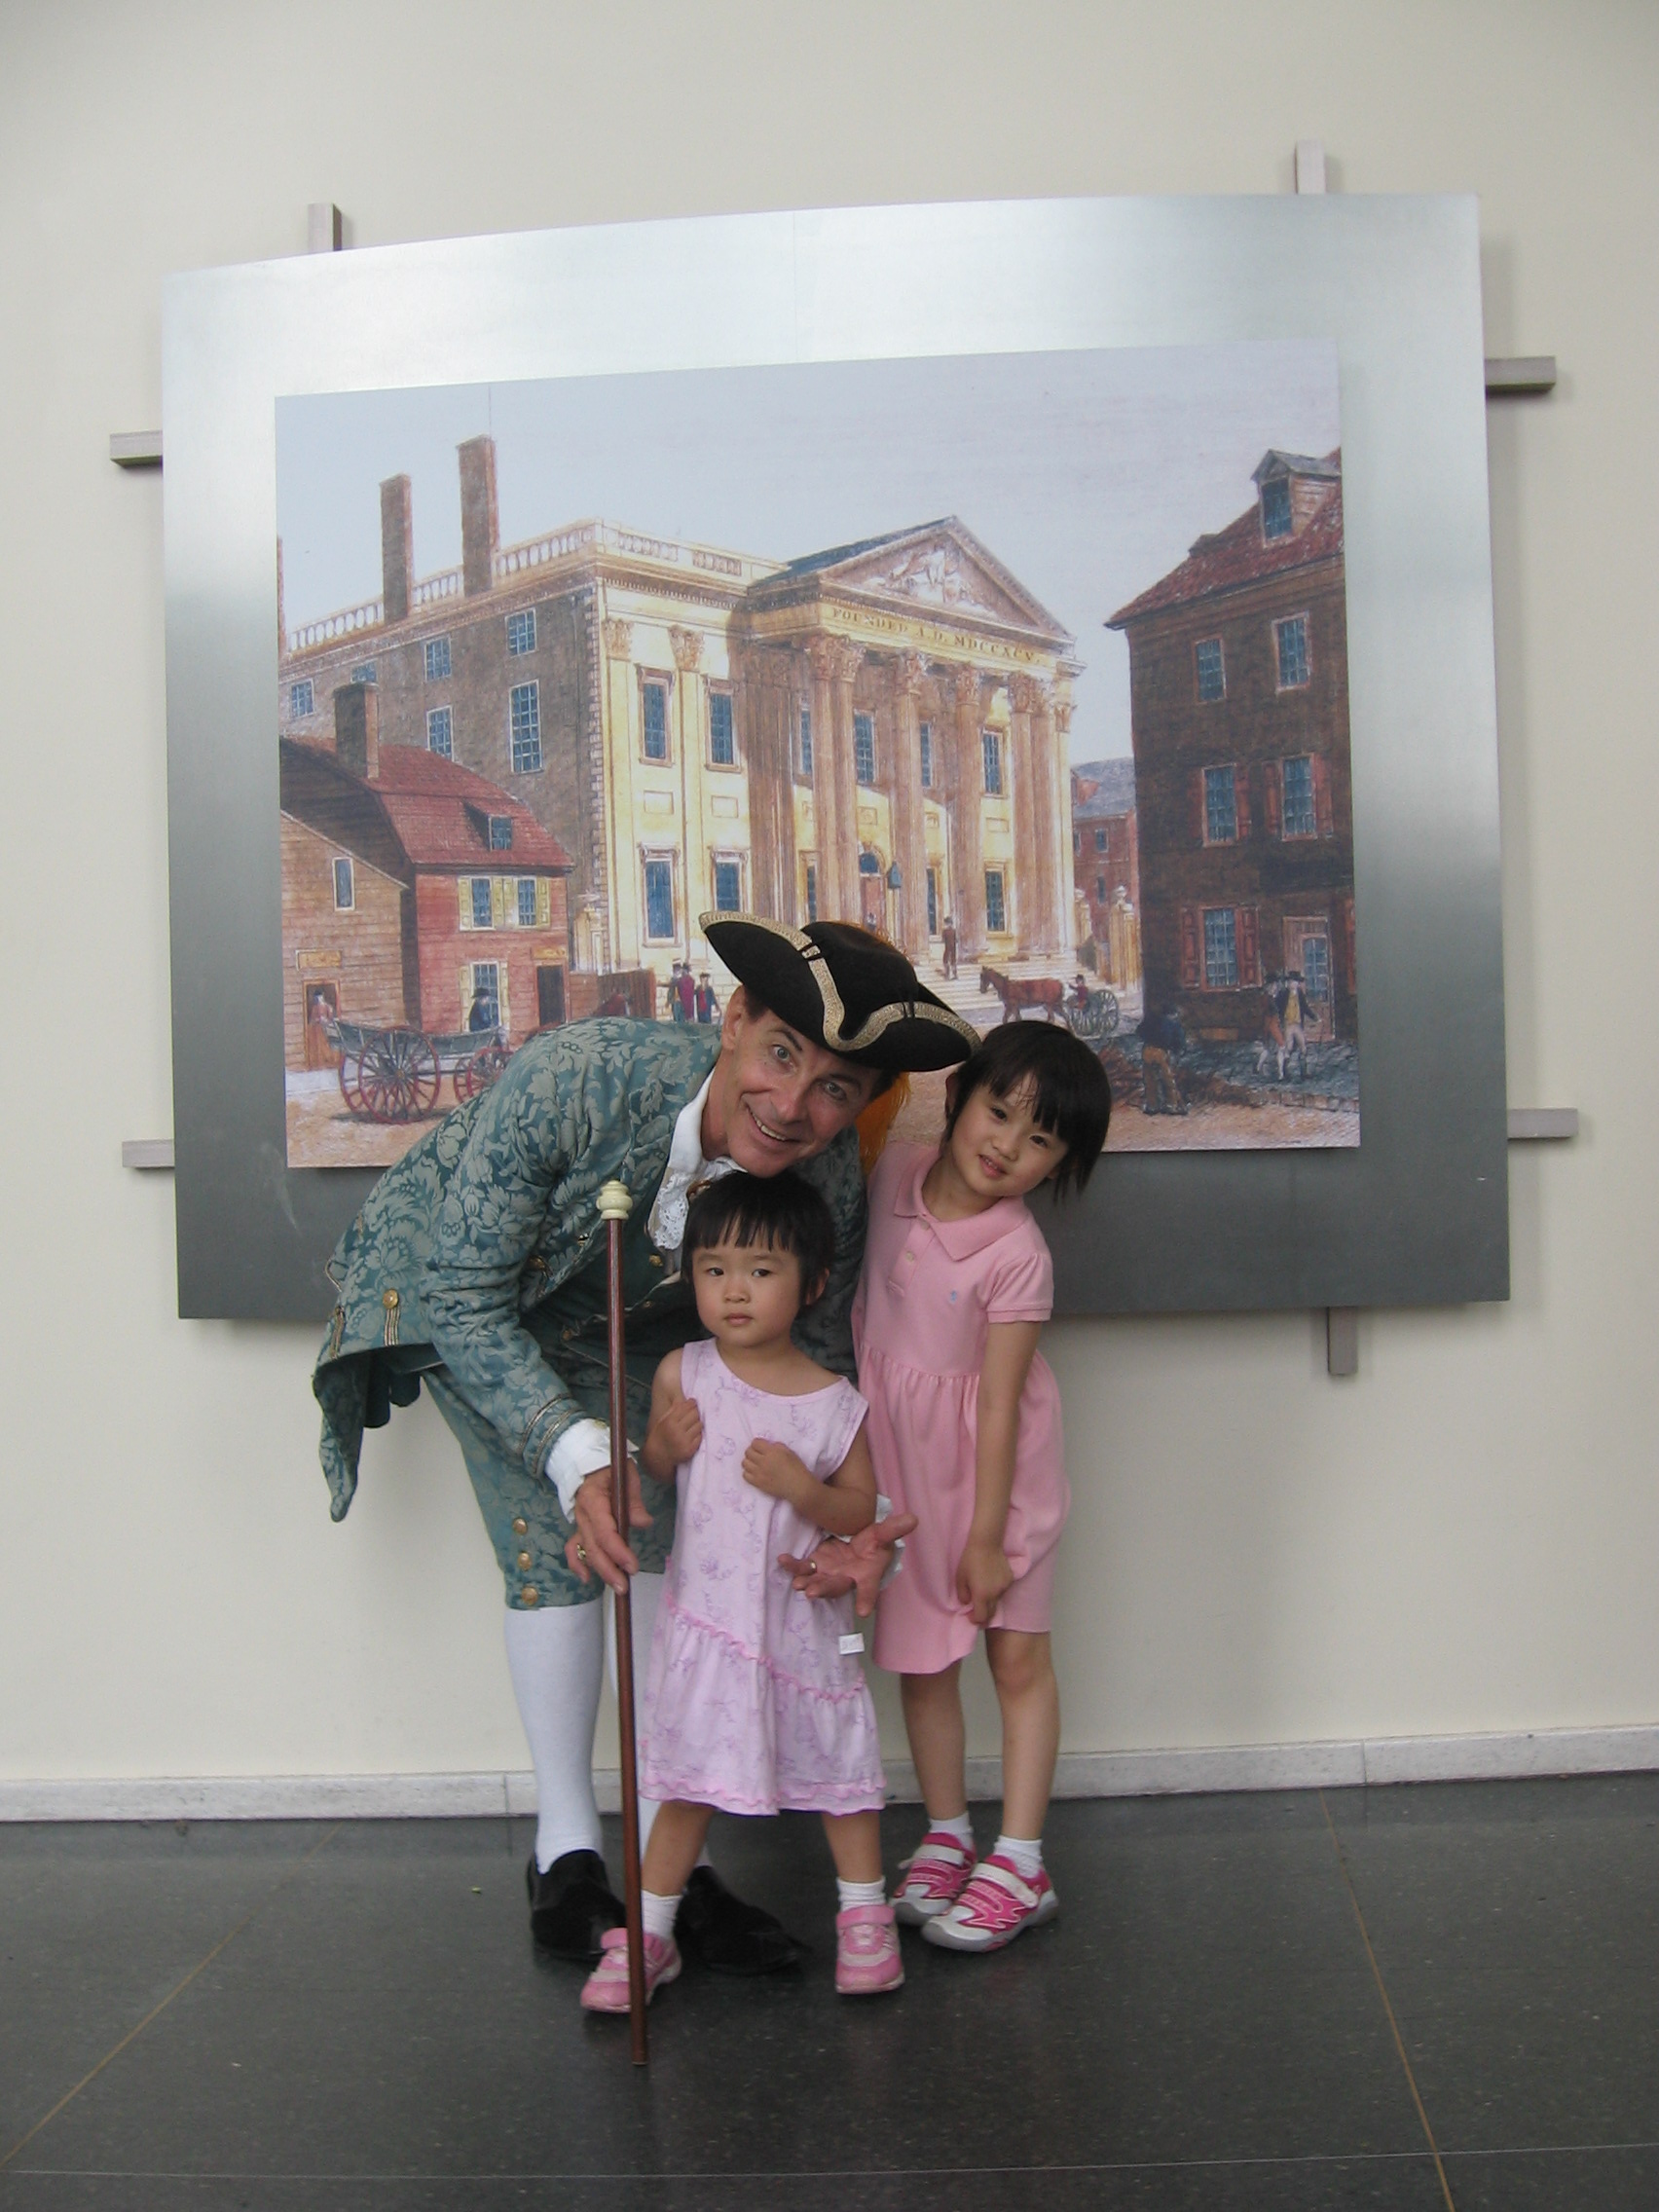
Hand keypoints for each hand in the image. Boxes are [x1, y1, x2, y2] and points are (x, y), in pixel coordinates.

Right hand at [566, 1462, 649, 1593]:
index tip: (632, 1566)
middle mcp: (582, 1515)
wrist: (591, 1464)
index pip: (604, 1532)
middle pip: (593, 1548)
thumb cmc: (611, 1469)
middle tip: (625, 1586)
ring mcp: (580, 1524)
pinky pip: (573, 1549)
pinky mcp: (580, 1529)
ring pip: (585, 1552)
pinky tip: (587, 1578)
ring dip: (600, 1571)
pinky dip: (578, 1564)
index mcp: (593, 1500)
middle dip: (609, 1570)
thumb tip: (643, 1523)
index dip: (618, 1551)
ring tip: (616, 1586)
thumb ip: (634, 1501)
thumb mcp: (627, 1476)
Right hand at [645, 1395, 701, 1476]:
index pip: (687, 1406)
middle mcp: (677, 1431)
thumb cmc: (660, 1435)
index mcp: (669, 1421)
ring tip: (692, 1426)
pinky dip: (698, 1435)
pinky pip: (700, 1436)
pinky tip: (692, 1435)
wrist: (657, 1457)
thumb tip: (687, 1399)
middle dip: (695, 1413)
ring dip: (697, 1424)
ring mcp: (684, 1441)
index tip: (693, 1403)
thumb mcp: (662, 1420)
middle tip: (693, 1415)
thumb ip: (673, 1409)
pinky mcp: (690, 1450)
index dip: (692, 1403)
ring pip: (700, 1425)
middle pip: (695, 1414)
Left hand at [741, 1438, 810, 1507]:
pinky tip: (755, 1472)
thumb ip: (776, 1446)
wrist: (798, 1486)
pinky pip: (745, 1475)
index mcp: (771, 1452)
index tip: (761, 1447)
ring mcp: (759, 1473)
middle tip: (758, 1454)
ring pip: (745, 1463)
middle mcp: (763, 1461)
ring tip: (755, 1463)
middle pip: (748, 1452)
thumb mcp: (789, 1452)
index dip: (757, 1443)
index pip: (755, 1443)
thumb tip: (768, 1446)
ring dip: (749, 1461)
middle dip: (752, 1451)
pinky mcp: (758, 1483)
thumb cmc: (797, 1468)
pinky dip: (748, 1472)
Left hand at [778, 1511, 918, 1619]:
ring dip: (807, 1582)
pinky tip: (783, 1560)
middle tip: (814, 1593)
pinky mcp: (816, 1564)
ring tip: (798, 1584)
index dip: (867, 1599)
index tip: (864, 1611)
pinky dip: (792, 1566)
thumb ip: (893, 1529)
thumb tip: (913, 1519)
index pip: (869, 1588)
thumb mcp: (884, 1534)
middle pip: (836, 1587)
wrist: (858, 1541)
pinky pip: (803, 1567)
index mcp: (866, 1574)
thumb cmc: (874, 1542)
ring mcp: (829, 1573)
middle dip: (825, 1590)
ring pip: (817, 1581)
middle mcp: (846, 1578)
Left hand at [955, 1533, 1013, 1627]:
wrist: (986, 1543)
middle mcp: (995, 1594)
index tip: (970, 1616)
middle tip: (976, 1609)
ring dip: (990, 1600)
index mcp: (982, 1595)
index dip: (975, 1620)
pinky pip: (1002, 1590)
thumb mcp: (960, 1578)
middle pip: (991, 1613)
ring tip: (983, 1589)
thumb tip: (968, 1604)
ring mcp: (1004, 1587)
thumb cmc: (969, 1560)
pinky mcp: (1010, 1579)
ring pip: (997, 1601)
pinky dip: (996, 1589)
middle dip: (983, 1615)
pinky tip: (991, 1579)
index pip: (981, 1617)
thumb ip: (962, 1595)